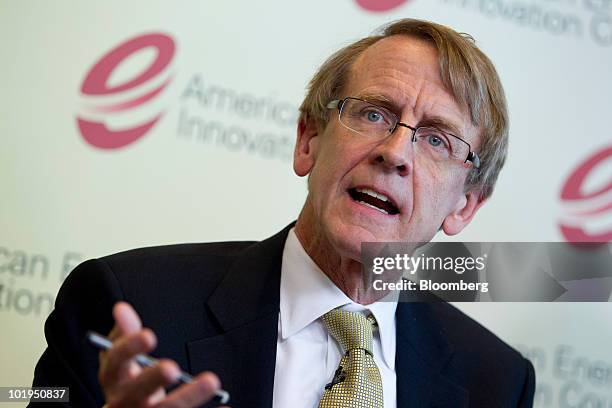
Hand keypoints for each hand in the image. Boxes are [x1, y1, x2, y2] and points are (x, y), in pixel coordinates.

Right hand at [98, 301, 226, 406]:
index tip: (149, 335)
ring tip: (212, 381)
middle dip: (153, 379)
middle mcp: (123, 401)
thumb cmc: (127, 383)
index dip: (129, 348)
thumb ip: (125, 335)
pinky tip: (224, 406)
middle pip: (136, 392)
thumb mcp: (122, 360)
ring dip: (189, 396)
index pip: (115, 362)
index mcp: (113, 379)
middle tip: (171, 368)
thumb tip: (121, 308)